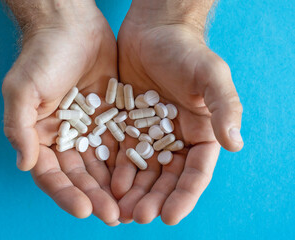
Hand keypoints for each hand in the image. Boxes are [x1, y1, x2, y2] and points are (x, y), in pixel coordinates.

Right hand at [2, 1, 119, 224]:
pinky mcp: (112, 116)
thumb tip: (23, 163)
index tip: (84, 209)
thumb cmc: (42, 55)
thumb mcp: (22, 89)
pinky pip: (121, 143)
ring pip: (103, 164)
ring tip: (131, 206)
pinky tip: (142, 177)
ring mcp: (91, 128)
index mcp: (42, 136)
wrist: (71, 25)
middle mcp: (67, 137)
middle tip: (114, 216)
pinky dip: (129, 162)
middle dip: (96, 196)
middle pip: (81, 175)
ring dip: (114, 186)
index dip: (66, 194)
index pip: (52, 174)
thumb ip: (19, 127)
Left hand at [111, 1, 243, 224]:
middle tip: (138, 217)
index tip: (170, 217)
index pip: (195, 172)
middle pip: (166, 178)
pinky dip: (116, 171)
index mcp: (200, 133)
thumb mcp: (210, 75)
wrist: (153, 31)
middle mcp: (175, 138)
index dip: (184, 196)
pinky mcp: (126, 125)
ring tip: (120, 210)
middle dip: (153, 199)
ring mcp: (149, 133)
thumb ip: (224, 107)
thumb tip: (236, 144)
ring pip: (142, 171)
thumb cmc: (186, 51)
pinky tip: (108, 184)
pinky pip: (121, 153)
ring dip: (133, 192)